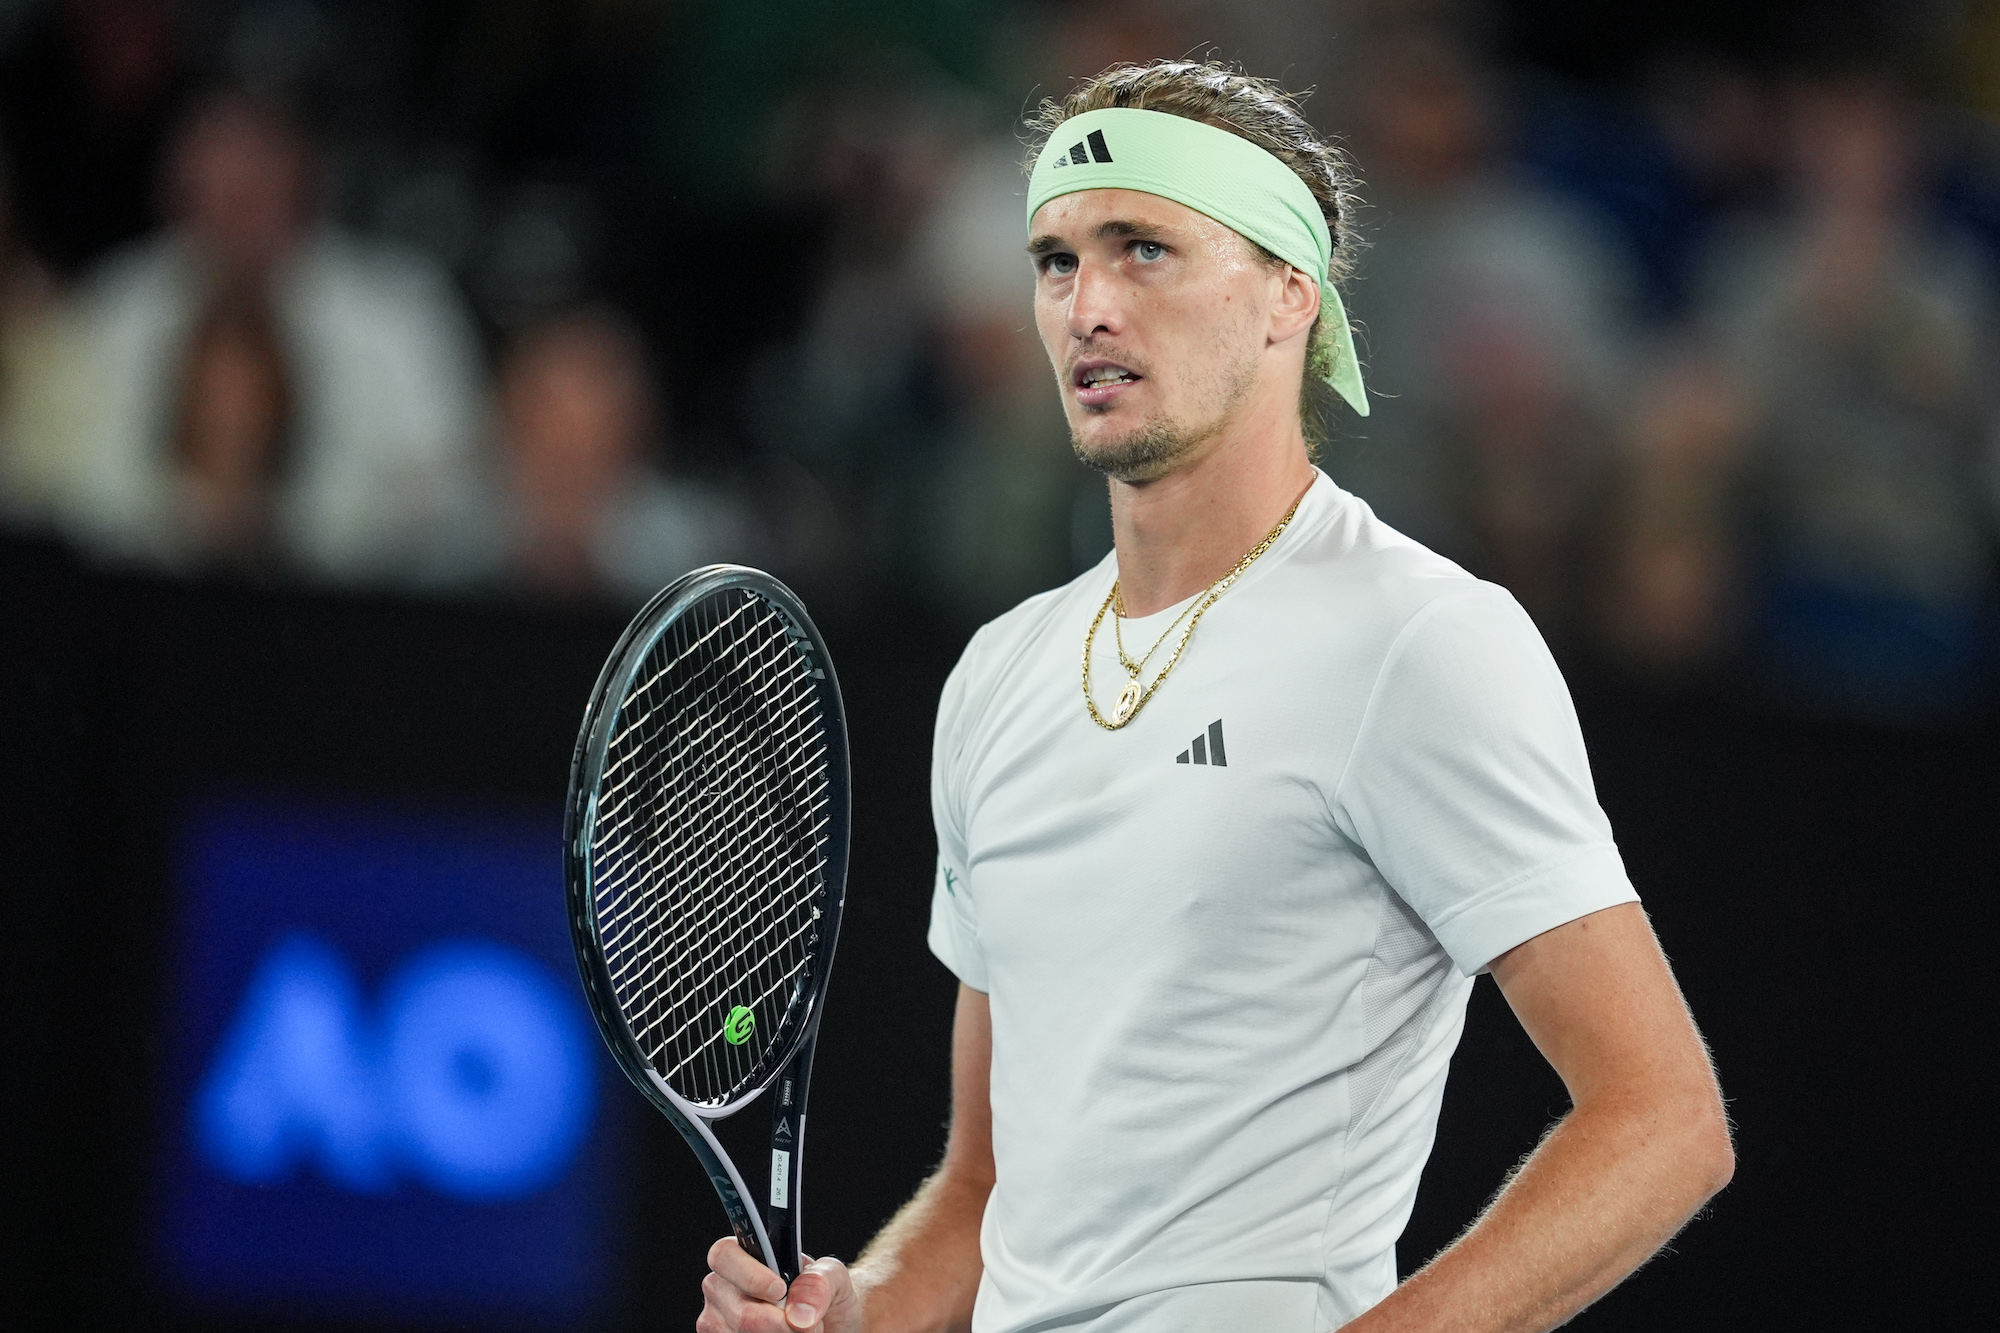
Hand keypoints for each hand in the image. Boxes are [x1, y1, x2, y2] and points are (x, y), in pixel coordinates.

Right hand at [697, 1238, 861, 1332]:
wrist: (827, 1326)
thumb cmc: (823, 1298)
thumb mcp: (833, 1279)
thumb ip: (820, 1281)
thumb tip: (798, 1312)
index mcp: (744, 1255)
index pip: (725, 1254)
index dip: (750, 1275)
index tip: (780, 1291)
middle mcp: (723, 1286)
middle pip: (740, 1311)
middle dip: (778, 1324)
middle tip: (806, 1325)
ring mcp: (718, 1320)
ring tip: (800, 1330)